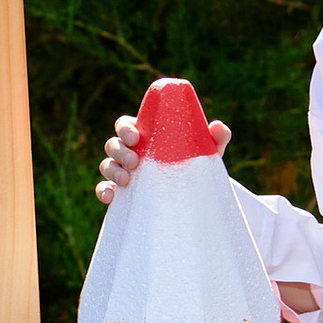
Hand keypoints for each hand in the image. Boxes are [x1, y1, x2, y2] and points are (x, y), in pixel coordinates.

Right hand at [96, 108, 232, 201]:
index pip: (125, 125)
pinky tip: (111, 197)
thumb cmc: (195, 164)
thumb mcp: (206, 152)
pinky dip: (104, 191)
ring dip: (113, 170)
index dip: (125, 128)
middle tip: (135, 161)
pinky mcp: (121, 193)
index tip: (137, 137)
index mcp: (145, 135)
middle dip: (120, 150)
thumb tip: (218, 128)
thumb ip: (215, 138)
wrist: (192, 195)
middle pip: (112, 144)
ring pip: (107, 165)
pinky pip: (104, 189)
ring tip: (127, 179)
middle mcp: (130, 152)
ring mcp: (123, 172)